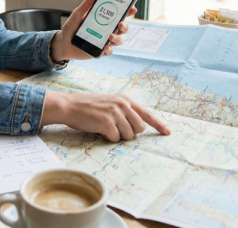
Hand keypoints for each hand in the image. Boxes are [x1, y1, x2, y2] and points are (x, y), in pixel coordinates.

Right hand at [42, 91, 170, 140]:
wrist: (70, 106)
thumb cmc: (88, 107)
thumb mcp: (110, 103)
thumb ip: (124, 111)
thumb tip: (137, 127)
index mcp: (125, 99)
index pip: (147, 114)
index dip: (158, 124)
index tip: (167, 132)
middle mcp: (123, 104)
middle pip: (139, 128)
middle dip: (130, 132)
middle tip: (115, 128)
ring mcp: (116, 113)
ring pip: (128, 135)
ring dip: (117, 136)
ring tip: (105, 127)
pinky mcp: (107, 122)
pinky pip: (115, 138)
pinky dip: (107, 138)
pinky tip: (99, 129)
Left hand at [49, 0, 136, 60]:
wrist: (62, 43)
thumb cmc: (71, 28)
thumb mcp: (77, 14)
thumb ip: (87, 4)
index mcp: (104, 20)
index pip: (119, 15)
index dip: (128, 12)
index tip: (132, 8)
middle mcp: (107, 30)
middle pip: (122, 29)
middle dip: (125, 26)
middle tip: (120, 24)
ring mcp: (104, 41)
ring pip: (119, 40)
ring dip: (118, 38)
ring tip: (111, 36)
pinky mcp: (100, 51)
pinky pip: (109, 52)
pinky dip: (109, 50)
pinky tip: (106, 47)